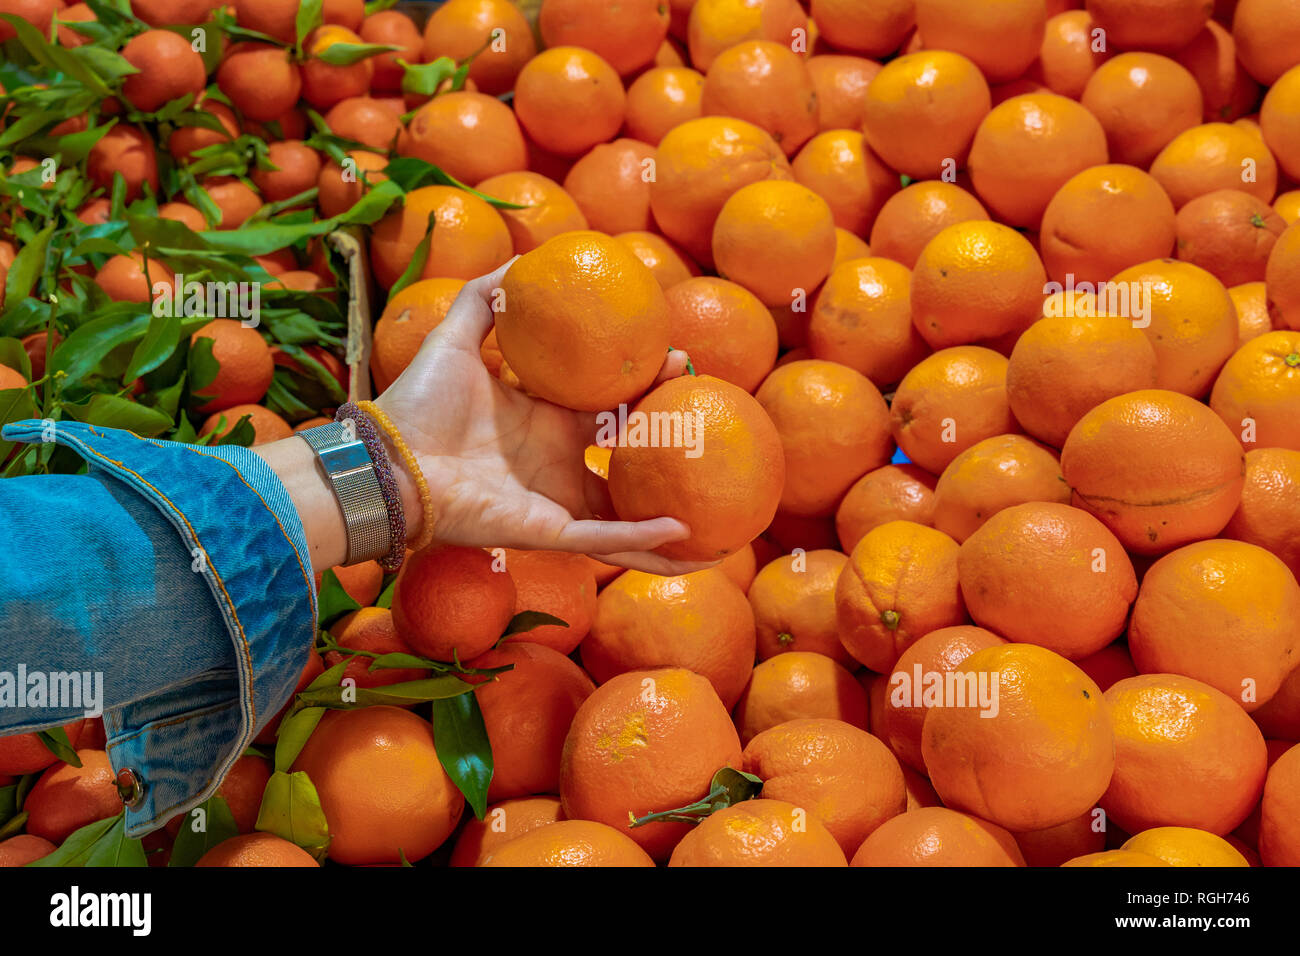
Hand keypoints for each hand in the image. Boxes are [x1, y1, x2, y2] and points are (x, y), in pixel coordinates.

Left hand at [375, 260, 713, 575]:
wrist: (389, 458)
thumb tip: (522, 260)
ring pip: (624, 514)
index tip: (674, 355)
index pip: (607, 402)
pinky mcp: (546, 529)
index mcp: (542, 419)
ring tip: (714, 512)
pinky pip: (604, 538)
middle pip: (627, 453)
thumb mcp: (457, 336)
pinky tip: (683, 534)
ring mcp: (554, 499)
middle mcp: (556, 461)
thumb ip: (486, 296)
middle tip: (704, 408)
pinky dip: (642, 540)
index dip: (642, 383)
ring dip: (667, 518)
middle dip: (668, 437)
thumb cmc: (419, 403)